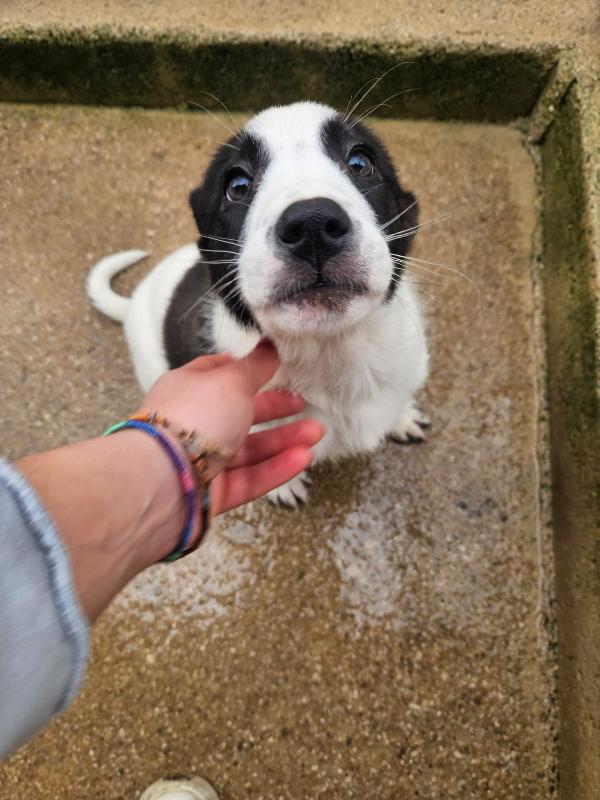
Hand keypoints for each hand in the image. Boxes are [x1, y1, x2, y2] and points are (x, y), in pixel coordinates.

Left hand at [140, 341, 324, 514]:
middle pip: (239, 413)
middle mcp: (193, 423)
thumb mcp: (231, 381)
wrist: (162, 481)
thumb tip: (270, 345)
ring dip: (284, 440)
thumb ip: (255, 366)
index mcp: (188, 388)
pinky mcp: (212, 494)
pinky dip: (276, 468)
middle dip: (274, 408)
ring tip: (317, 434)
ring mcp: (201, 461)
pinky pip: (249, 478)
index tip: (275, 367)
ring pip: (249, 449)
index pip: (218, 373)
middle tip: (304, 404)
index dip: (247, 369)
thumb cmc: (194, 418)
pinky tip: (304, 458)